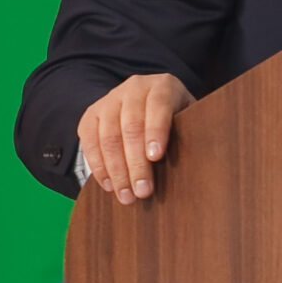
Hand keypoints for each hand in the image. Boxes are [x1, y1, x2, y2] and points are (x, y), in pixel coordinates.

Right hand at [77, 73, 194, 204]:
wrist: (148, 105)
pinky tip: (109, 185)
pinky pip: (89, 142)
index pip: (158, 106)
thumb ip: (189, 134)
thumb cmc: (177, 120)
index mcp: (162, 86)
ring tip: (127, 196)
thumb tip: (193, 164)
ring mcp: (109, 100)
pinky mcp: (91, 115)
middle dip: (136, 163)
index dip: (156, 131)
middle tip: (143, 191)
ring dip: (117, 171)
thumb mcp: (190, 120)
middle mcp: (133, 88)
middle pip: (131, 126)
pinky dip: (98, 166)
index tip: (156, 157)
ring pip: (108, 137)